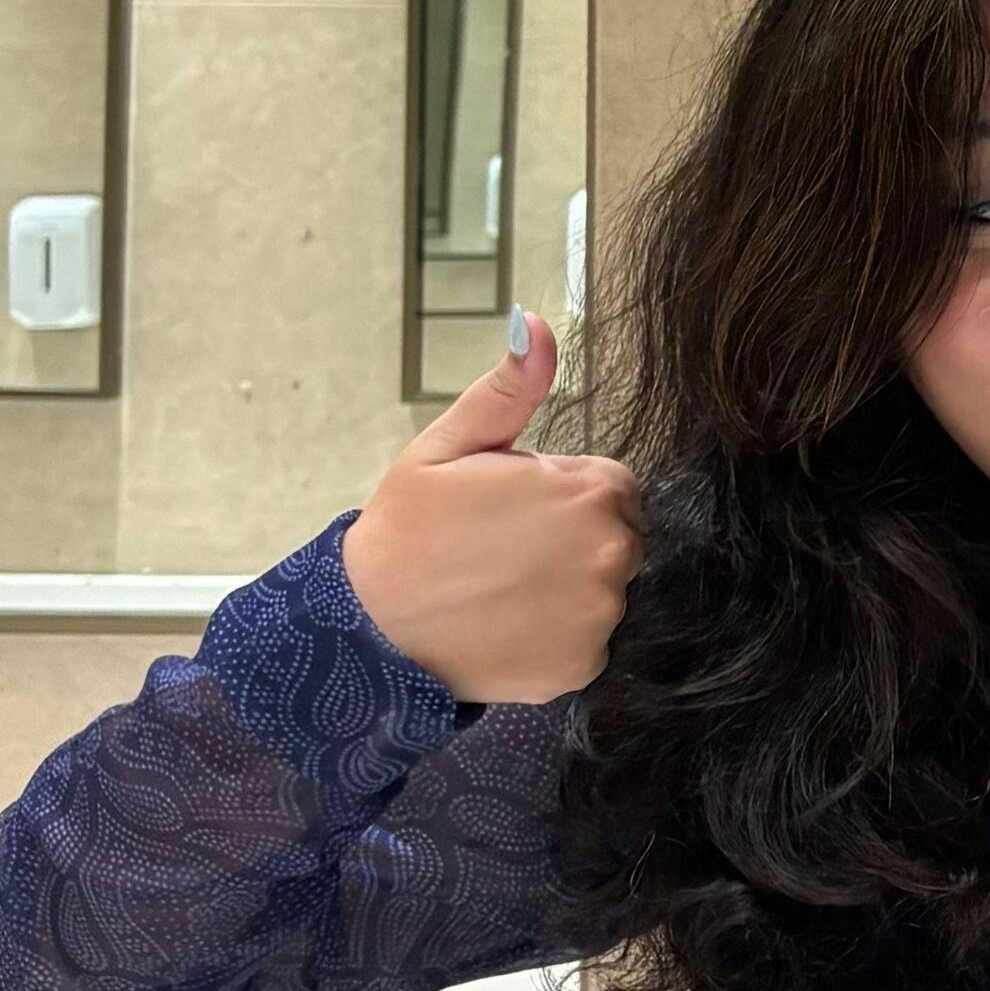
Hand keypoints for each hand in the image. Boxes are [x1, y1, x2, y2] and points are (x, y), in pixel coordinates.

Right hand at [340, 315, 640, 704]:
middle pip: (619, 540)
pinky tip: (508, 628)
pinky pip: (588, 643)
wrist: (370, 625)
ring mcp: (600, 616)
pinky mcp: (583, 666)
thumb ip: (510, 388)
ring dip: (569, 591)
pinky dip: (557, 639)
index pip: (613, 488)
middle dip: (574, 541)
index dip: (563, 497)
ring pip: (605, 593)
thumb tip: (539, 323)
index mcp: (590, 492)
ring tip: (502, 591)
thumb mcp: (451, 445)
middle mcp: (611, 554)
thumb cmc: (408, 527)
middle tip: (504, 552)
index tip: (516, 512)